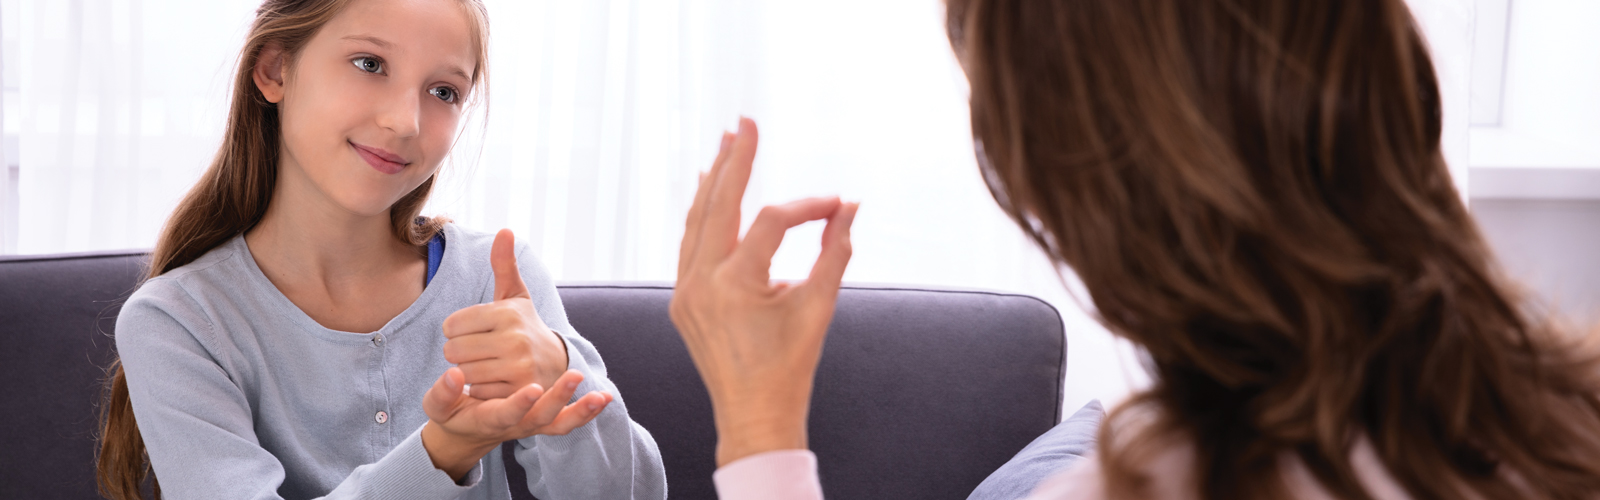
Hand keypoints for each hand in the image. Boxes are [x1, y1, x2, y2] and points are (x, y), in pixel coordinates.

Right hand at [420, 368, 612, 480]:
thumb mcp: (438, 406)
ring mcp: (533, 424)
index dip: (519, 404)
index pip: (506, 414)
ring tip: (600, 394)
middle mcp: (516, 425)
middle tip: (574, 377)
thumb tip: (454, 374)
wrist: (468, 430)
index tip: (532, 389)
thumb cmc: (452, 413)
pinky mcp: (543, 420)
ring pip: (559, 422)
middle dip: (558, 399)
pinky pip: (567, 421)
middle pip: (541, 418)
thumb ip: (443, 393)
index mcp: (489, 420)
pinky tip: (605, 396)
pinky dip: (586, 413)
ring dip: (580, 410)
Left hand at [441, 229, 567, 398]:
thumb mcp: (516, 296)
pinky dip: (480, 390)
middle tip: (479, 351)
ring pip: (463, 372)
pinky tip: (496, 382)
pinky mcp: (518, 392)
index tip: (475, 331)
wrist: (558, 365)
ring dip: (469, 372)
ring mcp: (518, 367)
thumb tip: (505, 230)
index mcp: (507, 312)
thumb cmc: (525, 327)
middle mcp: (515, 338)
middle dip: (459, 353)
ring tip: (488, 366)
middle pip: (453, 350)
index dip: (457, 330)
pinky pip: (476, 392)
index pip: (451, 325)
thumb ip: (504, 265)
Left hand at [669, 117, 859, 466]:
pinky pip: (688, 246)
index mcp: (736, 283)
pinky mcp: (682, 301)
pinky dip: (701, 216)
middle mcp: (702, 281)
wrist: (755, 415)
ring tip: (726, 146)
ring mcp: (686, 291)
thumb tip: (851, 205)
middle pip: (719, 204)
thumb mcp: (819, 306)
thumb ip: (835, 251)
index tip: (838, 206)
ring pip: (697, 221)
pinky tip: (708, 191)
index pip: (772, 222)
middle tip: (746, 122)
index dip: (808, 207)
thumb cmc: (792, 365)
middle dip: (736, 160)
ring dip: (714, 182)